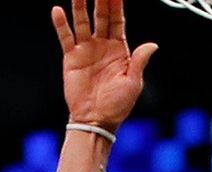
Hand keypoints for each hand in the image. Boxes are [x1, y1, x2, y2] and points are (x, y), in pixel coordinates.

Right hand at [53, 0, 157, 132]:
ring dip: (80, 6)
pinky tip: (58, 10)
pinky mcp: (71, 57)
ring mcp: (86, 50)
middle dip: (101, 0)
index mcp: (120, 50)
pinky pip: (66, 37)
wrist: (97, 119)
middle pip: (101, 16)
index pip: (118, 21)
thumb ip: (139, 61)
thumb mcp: (133, 82)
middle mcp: (103, 46)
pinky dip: (61, 24)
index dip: (117, 6)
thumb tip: (153, 45)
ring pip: (83, 22)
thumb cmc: (118, 104)